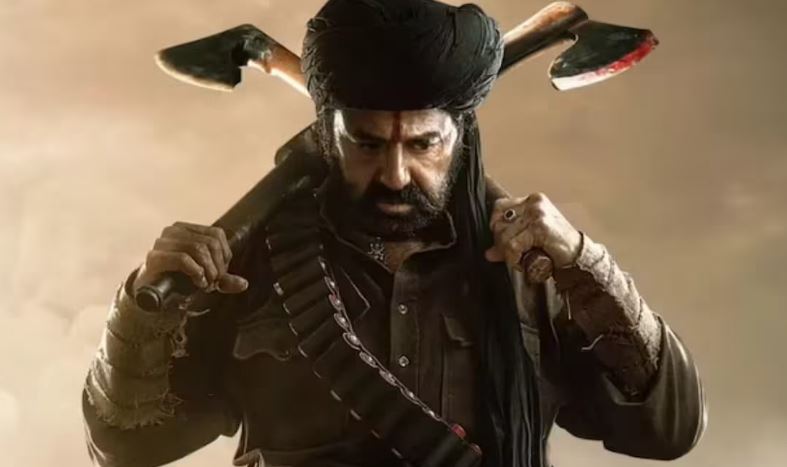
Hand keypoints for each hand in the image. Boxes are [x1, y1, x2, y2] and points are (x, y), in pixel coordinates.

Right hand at [133, 222, 247, 294]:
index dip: (225, 255)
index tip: (221, 274)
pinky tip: (198, 282)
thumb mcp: (205, 278)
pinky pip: (183, 258)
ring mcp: (162, 242)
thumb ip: (224, 279)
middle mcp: (173, 231)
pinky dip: (196, 272)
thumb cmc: (177, 281)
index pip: (216, 234)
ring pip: (198, 249)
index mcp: (186, 228)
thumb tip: (244, 284)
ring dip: (208, 271)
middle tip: (213, 283)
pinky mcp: (155, 257)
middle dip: (217, 266)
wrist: (149, 294)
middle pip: (209, 243)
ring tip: (206, 284)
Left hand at [485, 193, 581, 269]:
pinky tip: (524, 263)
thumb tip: (488, 254)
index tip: (502, 242)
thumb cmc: (556, 248)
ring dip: (508, 254)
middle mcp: (534, 202)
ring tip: (522, 260)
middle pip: (499, 222)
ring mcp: (537, 214)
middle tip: (514, 255)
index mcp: (533, 200)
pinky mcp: (539, 227)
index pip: (499, 207)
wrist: (578, 257)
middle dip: (501, 243)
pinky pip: (513, 245)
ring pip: (504, 236)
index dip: (496, 226)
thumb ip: (509, 242)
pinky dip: (514, 258)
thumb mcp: (530, 240)